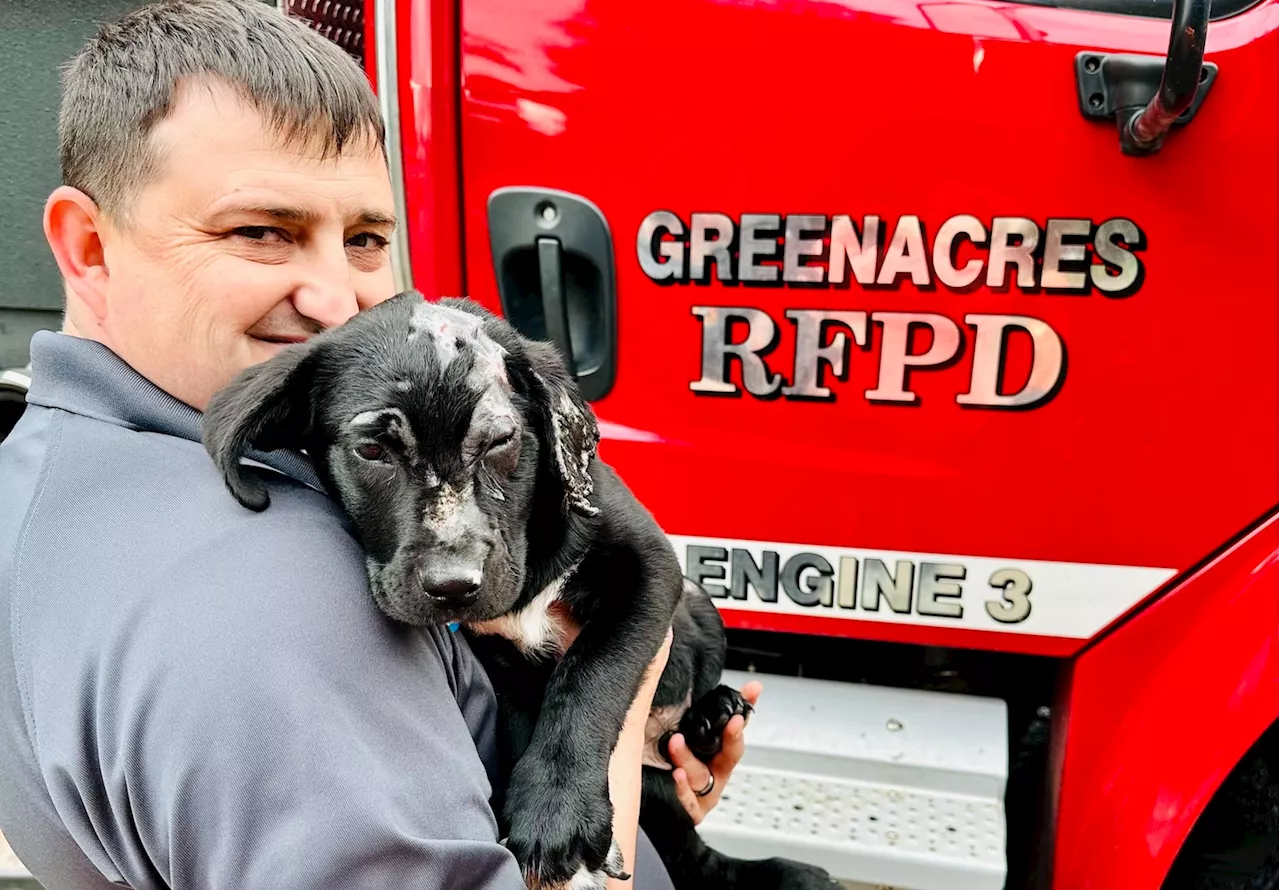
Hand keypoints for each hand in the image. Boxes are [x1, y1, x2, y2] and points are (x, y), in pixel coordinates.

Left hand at [666, 679, 761, 824]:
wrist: (664, 806)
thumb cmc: (688, 767)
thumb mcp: (702, 737)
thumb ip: (725, 710)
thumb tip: (754, 686)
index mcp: (722, 756)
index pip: (738, 735)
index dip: (742, 723)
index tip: (743, 710)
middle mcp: (716, 775)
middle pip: (728, 757)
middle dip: (732, 738)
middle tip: (732, 721)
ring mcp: (704, 795)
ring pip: (699, 775)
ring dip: (688, 758)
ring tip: (676, 742)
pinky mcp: (689, 811)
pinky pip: (687, 803)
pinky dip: (682, 790)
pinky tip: (676, 775)